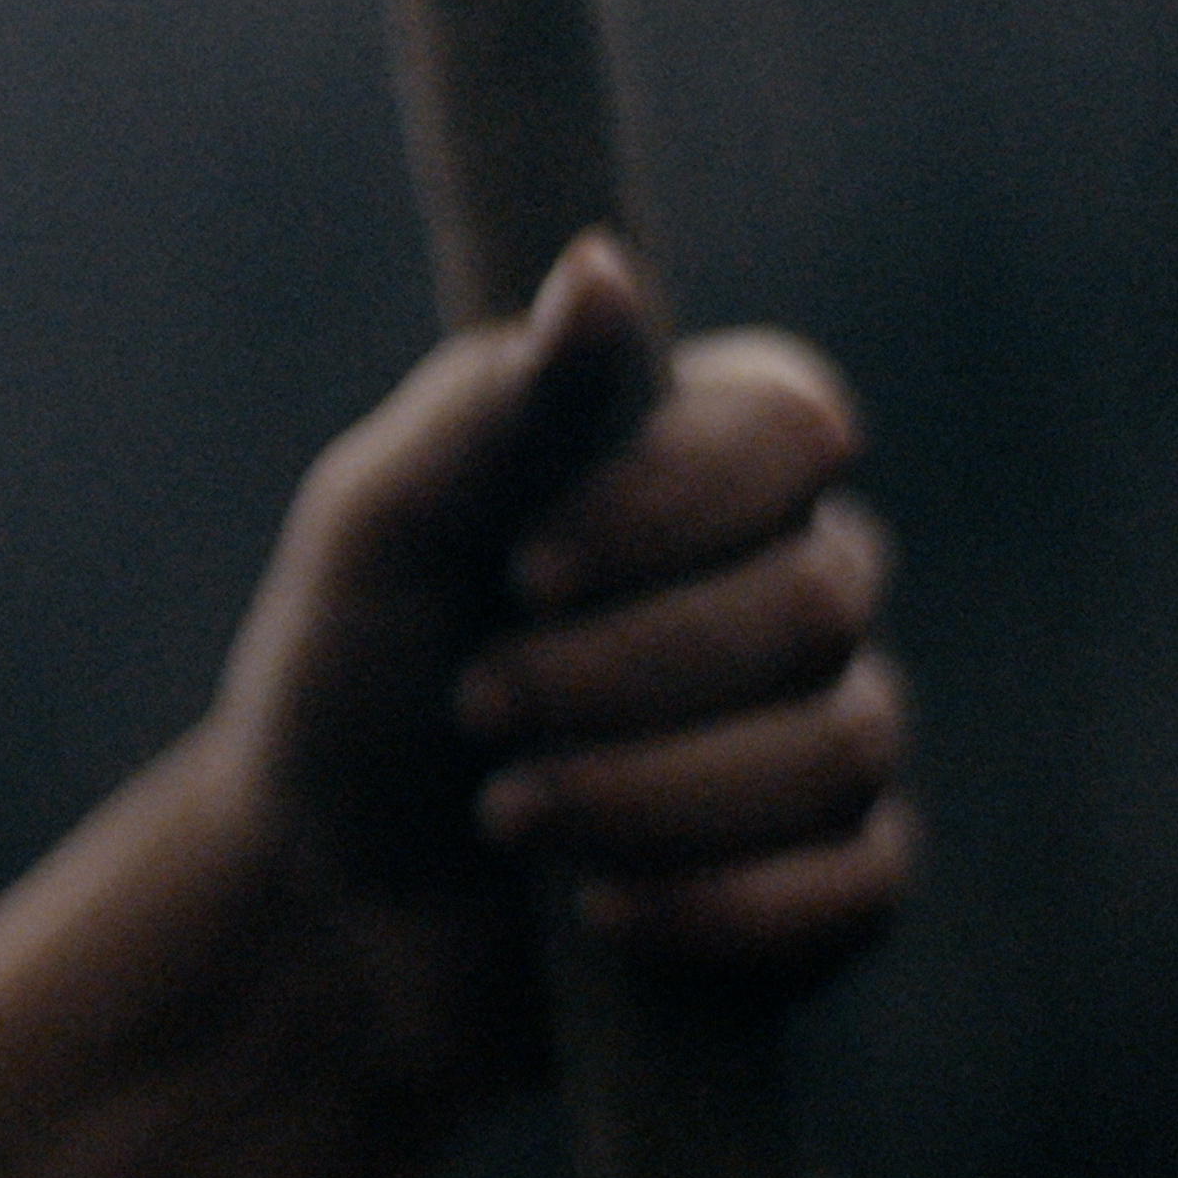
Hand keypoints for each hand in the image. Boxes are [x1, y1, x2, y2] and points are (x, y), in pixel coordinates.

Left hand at [0, 234, 906, 1177]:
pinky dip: (719, 907)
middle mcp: (782, 581)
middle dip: (619, 672)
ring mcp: (819, 734)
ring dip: (644, 792)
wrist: (320, 898)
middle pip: (818, 597)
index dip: (679, 501)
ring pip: (840, 746)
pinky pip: (858, 885)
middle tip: (476, 707)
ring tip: (506, 812)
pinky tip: (604, 913)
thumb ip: (492, 407)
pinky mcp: (823, 883)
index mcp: (689, 462)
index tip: (526, 568)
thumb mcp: (378, 533)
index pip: (796, 423)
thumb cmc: (344, 684)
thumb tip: (601, 264)